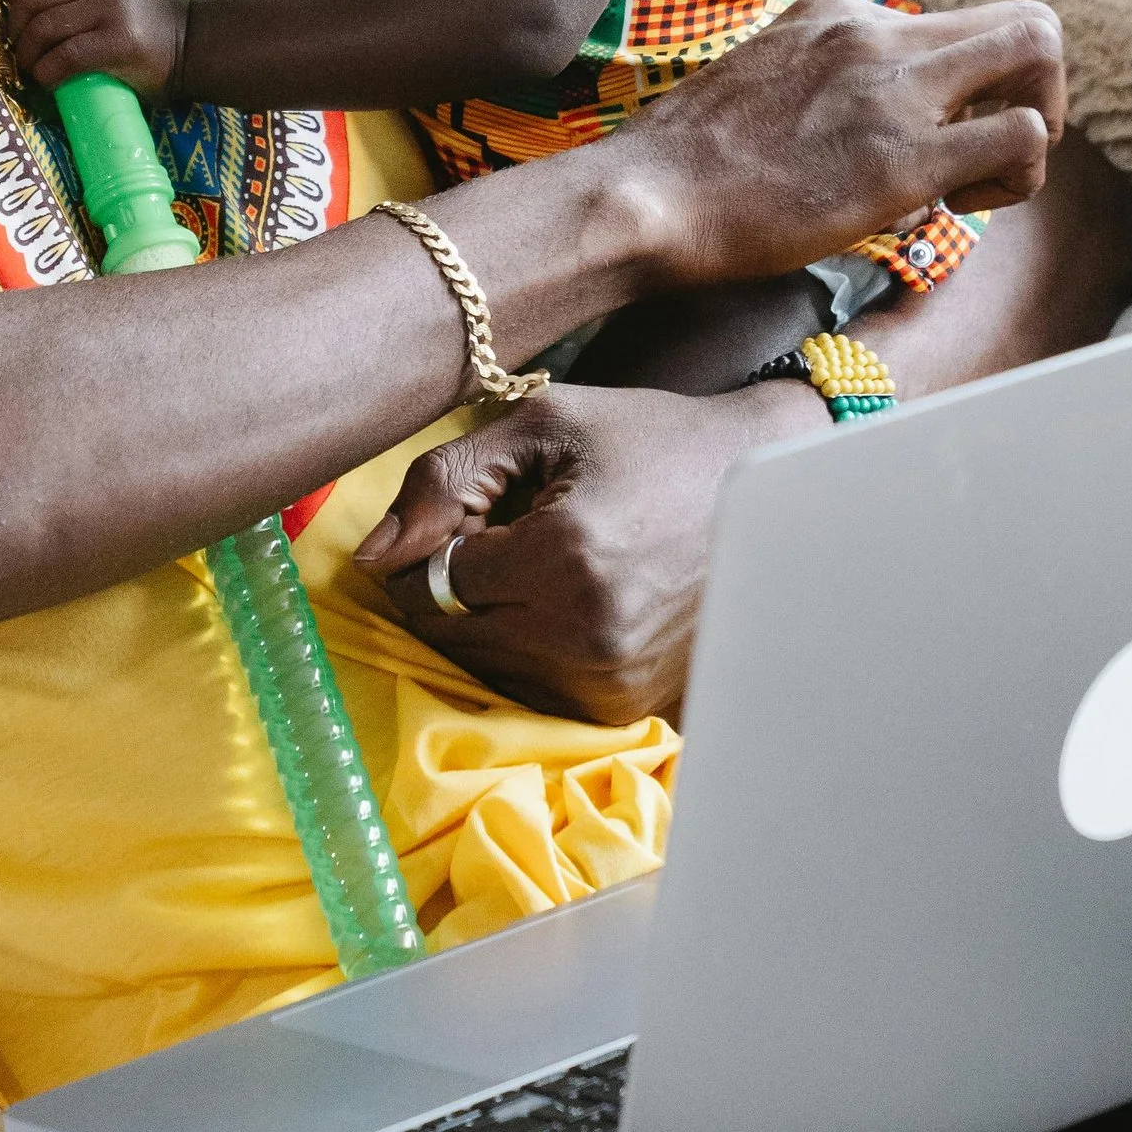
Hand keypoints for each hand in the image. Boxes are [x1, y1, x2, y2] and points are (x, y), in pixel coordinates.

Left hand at [3, 0, 190, 99]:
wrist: (191, 47)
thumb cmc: (143, 19)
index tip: (15, 6)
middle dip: (18, 28)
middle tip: (22, 47)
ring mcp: (114, 5)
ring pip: (45, 28)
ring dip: (29, 54)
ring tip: (34, 67)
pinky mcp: (120, 40)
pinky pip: (65, 56)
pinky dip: (47, 72)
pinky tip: (49, 79)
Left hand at [354, 377, 816, 724]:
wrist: (762, 483)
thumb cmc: (649, 440)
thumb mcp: (541, 425)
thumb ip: (441, 481)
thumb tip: (369, 558)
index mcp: (564, 560)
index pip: (430, 580)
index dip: (436, 539)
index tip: (481, 507)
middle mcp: (588, 637)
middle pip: (449, 633)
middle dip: (455, 583)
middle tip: (512, 531)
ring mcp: (612, 682)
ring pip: (484, 667)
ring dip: (490, 619)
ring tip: (548, 562)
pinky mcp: (629, 706)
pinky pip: (531, 689)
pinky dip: (529, 648)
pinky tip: (570, 599)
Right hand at [612, 0, 1066, 292]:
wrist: (642, 199)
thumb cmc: (685, 169)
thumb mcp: (759, 86)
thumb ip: (820, 86)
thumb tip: (866, 130)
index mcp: (834, 15)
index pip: (952, 24)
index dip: (972, 84)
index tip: (940, 134)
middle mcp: (872, 33)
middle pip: (1022, 21)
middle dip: (1034, 89)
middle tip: (993, 153)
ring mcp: (890, 89)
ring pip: (1037, 53)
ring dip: (1036, 126)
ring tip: (980, 184)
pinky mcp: (901, 158)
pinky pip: (1020, 138)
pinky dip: (1019, 177)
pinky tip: (961, 208)